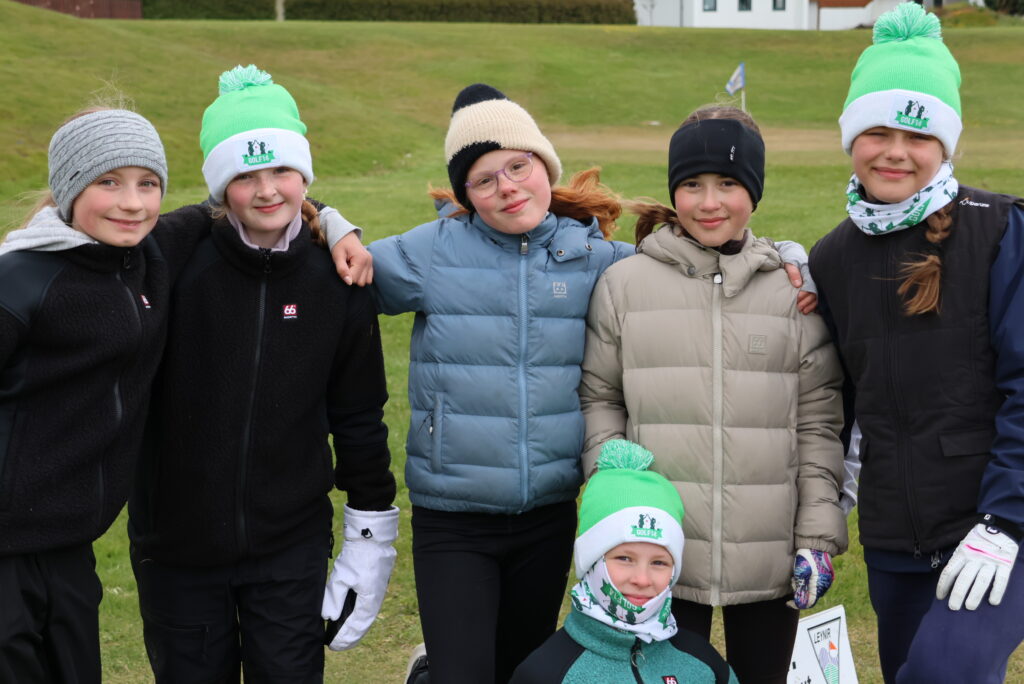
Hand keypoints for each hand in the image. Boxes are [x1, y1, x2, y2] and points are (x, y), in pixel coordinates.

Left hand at [322, 505, 398, 649]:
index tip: (334, 646)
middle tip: (338, 646)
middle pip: (363, 623)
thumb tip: (329, 617)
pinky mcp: (377, 582)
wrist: (372, 536)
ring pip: (366, 614)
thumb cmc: (356, 556)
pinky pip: (368, 604)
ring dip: (355, 625)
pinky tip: (352, 615)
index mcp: (369, 599)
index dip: (346, 637)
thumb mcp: (341, 577)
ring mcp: (378, 590)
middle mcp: (376, 597)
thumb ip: (334, 599)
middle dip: (351, 636)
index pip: (357, 625)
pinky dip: (359, 614)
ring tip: (344, 635)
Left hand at [331, 232, 373, 286]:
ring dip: (357, 277)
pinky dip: (361, 276)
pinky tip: (355, 268)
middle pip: (360, 282)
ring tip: (351, 267)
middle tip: (347, 266)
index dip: (345, 275)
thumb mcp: (337, 256)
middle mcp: (369, 261)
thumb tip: (349, 283)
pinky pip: (369, 278)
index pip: (354, 279)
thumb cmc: (339, 245)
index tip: (343, 266)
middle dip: (352, 277)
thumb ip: (342, 270)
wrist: (345, 235)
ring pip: (365, 282)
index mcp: (361, 259)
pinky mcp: (371, 264)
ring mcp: (371, 263)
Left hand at [781, 264, 817, 314]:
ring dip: (811, 304)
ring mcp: (815, 282)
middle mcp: (814, 278)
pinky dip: (814, 304)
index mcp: (810, 272)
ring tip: (804, 311)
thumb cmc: (790, 259)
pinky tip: (810, 309)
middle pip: (814, 292)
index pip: (810, 284)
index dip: (805, 293)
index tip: (798, 299)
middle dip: (807, 301)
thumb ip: (793, 273)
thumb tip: (798, 285)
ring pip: (816, 295)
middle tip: (800, 308)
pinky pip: (817, 296)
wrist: (793, 254)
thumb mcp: (790, 264)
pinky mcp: (814, 285)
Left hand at [789, 548, 833, 608]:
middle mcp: (824, 585)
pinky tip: (801, 573)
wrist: (816, 544)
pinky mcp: (824, 575)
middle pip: (810, 597)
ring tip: (796, 576)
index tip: (788, 602)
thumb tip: (800, 603)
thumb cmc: (807, 558)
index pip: (809, 603)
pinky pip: (814, 583)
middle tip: (793, 582)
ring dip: (802, 586)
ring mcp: (825, 580)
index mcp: (820, 586)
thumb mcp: (801, 573)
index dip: (798, 604)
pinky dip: (806, 581)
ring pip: (811, 590)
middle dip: (799, 592)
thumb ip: (801, 589)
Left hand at [937, 522, 1018, 610]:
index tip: (940, 597)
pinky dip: (997, 591)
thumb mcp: (964, 546)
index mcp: (962, 553)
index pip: (949, 572)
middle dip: (957, 594)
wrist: (999, 527)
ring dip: (975, 595)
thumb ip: (958, 561)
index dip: (943, 585)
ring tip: (969, 607)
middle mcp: (974, 558)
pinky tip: (993, 602)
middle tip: (953, 607)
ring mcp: (990, 561)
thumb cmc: (978, 541)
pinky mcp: (1005, 563)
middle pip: (964, 578)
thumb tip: (948, 580)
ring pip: (981, 581)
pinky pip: (1001, 579)